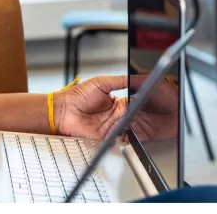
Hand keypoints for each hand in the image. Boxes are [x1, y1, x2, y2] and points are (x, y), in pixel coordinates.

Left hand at [55, 75, 179, 141]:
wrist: (62, 111)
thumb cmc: (77, 96)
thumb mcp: (101, 83)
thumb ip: (119, 80)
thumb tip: (133, 77)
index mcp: (116, 102)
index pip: (134, 103)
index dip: (142, 103)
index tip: (152, 100)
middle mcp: (116, 116)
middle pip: (134, 117)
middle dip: (142, 117)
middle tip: (153, 114)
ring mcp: (111, 127)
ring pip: (129, 128)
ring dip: (135, 127)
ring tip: (144, 123)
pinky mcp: (105, 137)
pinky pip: (119, 139)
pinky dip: (125, 137)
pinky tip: (130, 132)